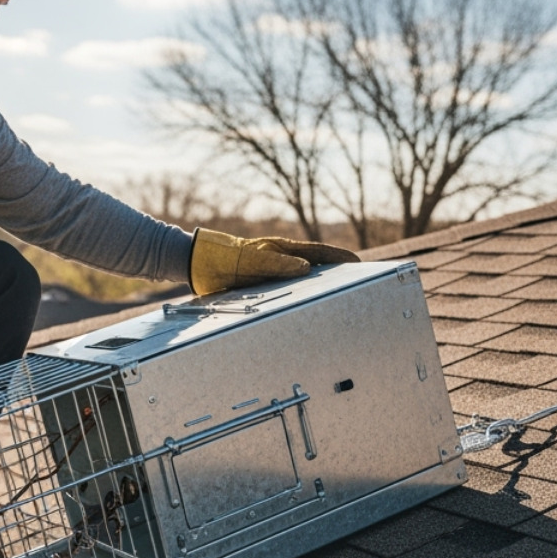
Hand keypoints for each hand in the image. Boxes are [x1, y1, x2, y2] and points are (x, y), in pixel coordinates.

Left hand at [189, 227, 359, 295]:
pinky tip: (302, 309)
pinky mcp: (263, 283)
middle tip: (354, 284)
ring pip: (301, 280)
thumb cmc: (225, 257)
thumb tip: (306, 267)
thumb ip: (277, 264)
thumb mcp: (252, 261)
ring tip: (335, 299)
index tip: (357, 263)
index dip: (338, 257)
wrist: (199, 263)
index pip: (317, 252)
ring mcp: (272, 271)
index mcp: (282, 249)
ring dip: (316, 288)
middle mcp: (280, 259)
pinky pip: (287, 291)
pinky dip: (298, 298)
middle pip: (314, 266)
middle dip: (334, 274)